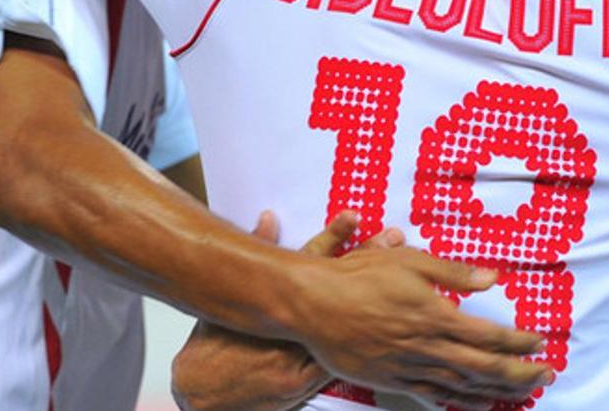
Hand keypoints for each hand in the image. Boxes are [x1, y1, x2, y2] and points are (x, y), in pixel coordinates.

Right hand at [172, 211, 390, 410]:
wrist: (201, 390)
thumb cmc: (215, 342)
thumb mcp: (233, 298)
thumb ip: (256, 258)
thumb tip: (269, 218)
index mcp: (273, 304)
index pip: (308, 262)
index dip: (332, 237)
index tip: (353, 217)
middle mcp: (288, 329)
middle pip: (337, 292)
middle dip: (368, 264)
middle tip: (394, 239)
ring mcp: (298, 358)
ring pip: (346, 331)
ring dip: (377, 310)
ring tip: (407, 292)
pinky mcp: (301, 386)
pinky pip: (339, 369)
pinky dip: (362, 358)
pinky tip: (389, 349)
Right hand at [290, 226, 551, 407]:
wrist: (310, 303)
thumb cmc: (358, 275)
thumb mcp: (409, 260)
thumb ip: (453, 272)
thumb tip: (493, 278)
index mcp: (435, 315)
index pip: (490, 335)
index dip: (519, 342)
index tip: (539, 341)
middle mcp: (426, 346)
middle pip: (484, 368)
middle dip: (520, 374)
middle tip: (546, 375)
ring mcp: (407, 367)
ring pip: (462, 386)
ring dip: (496, 392)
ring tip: (522, 394)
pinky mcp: (389, 379)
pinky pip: (431, 396)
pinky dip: (458, 401)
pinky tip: (474, 404)